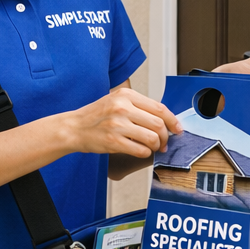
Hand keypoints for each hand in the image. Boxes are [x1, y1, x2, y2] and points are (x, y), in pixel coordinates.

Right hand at [62, 85, 181, 157]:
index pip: (159, 108)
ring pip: (152, 138)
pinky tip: (140, 151)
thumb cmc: (95, 116)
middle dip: (165, 136)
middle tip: (163, 142)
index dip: (173, 121)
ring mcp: (117, 124)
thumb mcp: (115, 101)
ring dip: (156, 146)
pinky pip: (141, 150)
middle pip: (158, 124)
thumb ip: (138, 106)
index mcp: (125, 95)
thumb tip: (165, 119)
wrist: (72, 128)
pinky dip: (145, 153)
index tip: (177, 129)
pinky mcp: (113, 141)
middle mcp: (121, 107)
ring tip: (152, 147)